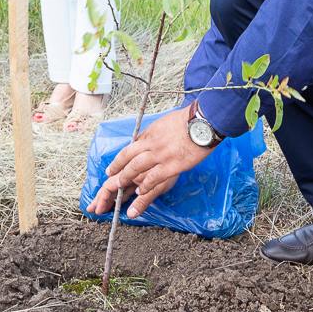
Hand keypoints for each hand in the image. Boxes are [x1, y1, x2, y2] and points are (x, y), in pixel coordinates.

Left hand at [86, 105, 212, 218]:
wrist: (203, 122)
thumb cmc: (189, 119)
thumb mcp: (166, 122)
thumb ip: (156, 132)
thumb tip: (148, 137)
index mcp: (151, 132)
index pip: (130, 147)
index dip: (120, 158)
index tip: (113, 166)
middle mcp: (152, 144)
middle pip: (128, 158)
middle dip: (117, 169)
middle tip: (109, 177)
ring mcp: (160, 155)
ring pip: (136, 168)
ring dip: (125, 178)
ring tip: (118, 186)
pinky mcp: (172, 166)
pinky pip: (153, 178)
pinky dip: (145, 185)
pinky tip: (140, 191)